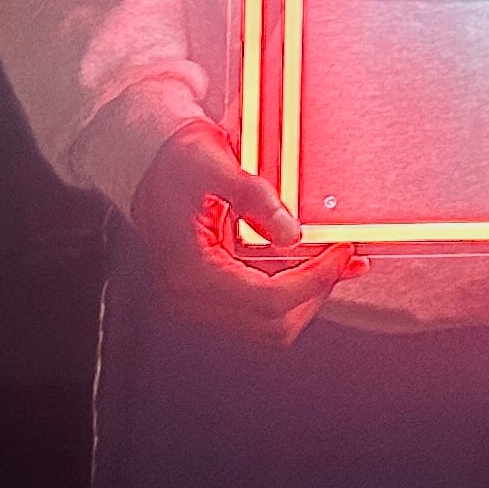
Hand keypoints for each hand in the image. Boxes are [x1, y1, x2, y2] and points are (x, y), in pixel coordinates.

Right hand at [129, 121, 363, 344]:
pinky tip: (310, 268)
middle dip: (315, 292)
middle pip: (272, 324)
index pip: (268, 300)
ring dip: (306, 297)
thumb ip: (255, 198)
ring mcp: (197, 301)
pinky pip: (258, 311)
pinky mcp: (208, 296)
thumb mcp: (215, 164)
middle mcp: (188, 296)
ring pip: (269, 325)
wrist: (147, 163)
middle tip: (342, 258)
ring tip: (333, 263)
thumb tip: (293, 235)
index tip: (340, 253)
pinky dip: (290, 293)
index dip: (314, 280)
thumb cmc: (175, 162)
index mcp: (188, 270)